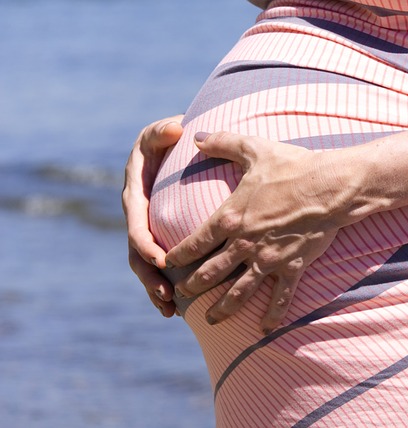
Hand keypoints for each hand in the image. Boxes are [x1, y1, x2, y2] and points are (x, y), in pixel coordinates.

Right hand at [122, 115, 183, 316]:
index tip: (162, 260)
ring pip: (145, 265)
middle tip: (167, 294)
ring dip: (155, 288)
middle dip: (150, 275)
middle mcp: (137, 216)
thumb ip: (163, 132)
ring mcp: (145, 228)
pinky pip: (156, 266)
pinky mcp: (156, 236)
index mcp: (135, 195)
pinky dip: (162, 287)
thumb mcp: (161, 132)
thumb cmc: (167, 140)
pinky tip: (175, 309)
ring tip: (170, 310)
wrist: (170, 149)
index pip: (137, 224)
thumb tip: (176, 128)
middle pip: (137, 252)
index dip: (146, 244)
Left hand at [166, 131, 348, 332]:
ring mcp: (267, 259)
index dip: (177, 255)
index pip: (194, 242)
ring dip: (222, 307)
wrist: (330, 186)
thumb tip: (198, 135)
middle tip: (182, 294)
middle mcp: (243, 244)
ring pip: (238, 291)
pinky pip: (280, 297)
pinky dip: (272, 315)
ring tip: (211, 320)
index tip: (167, 263)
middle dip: (193, 285)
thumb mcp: (253, 149)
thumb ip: (222, 142)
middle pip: (210, 272)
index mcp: (230, 218)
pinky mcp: (291, 267)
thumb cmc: (292, 166)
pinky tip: (264, 329)